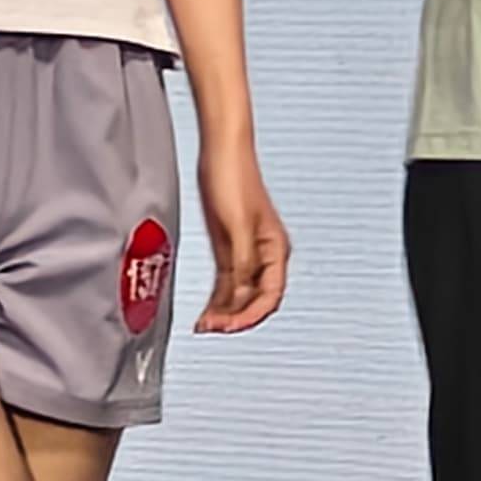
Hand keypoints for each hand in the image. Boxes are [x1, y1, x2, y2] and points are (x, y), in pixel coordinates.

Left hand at [193, 136, 289, 333]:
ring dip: (224, 311)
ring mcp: (247, 251)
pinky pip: (227, 282)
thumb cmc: (233, 178)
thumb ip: (241, 263)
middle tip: (212, 329)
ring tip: (205, 326)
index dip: (250, 316)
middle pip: (255, 299)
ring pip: (240, 294)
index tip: (229, 327)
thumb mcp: (236, 226)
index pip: (269, 296)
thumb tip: (241, 293)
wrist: (222, 151)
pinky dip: (218, 298)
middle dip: (235, 317)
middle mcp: (265, 255)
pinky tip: (206, 311)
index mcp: (276, 250)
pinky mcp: (231, 246)